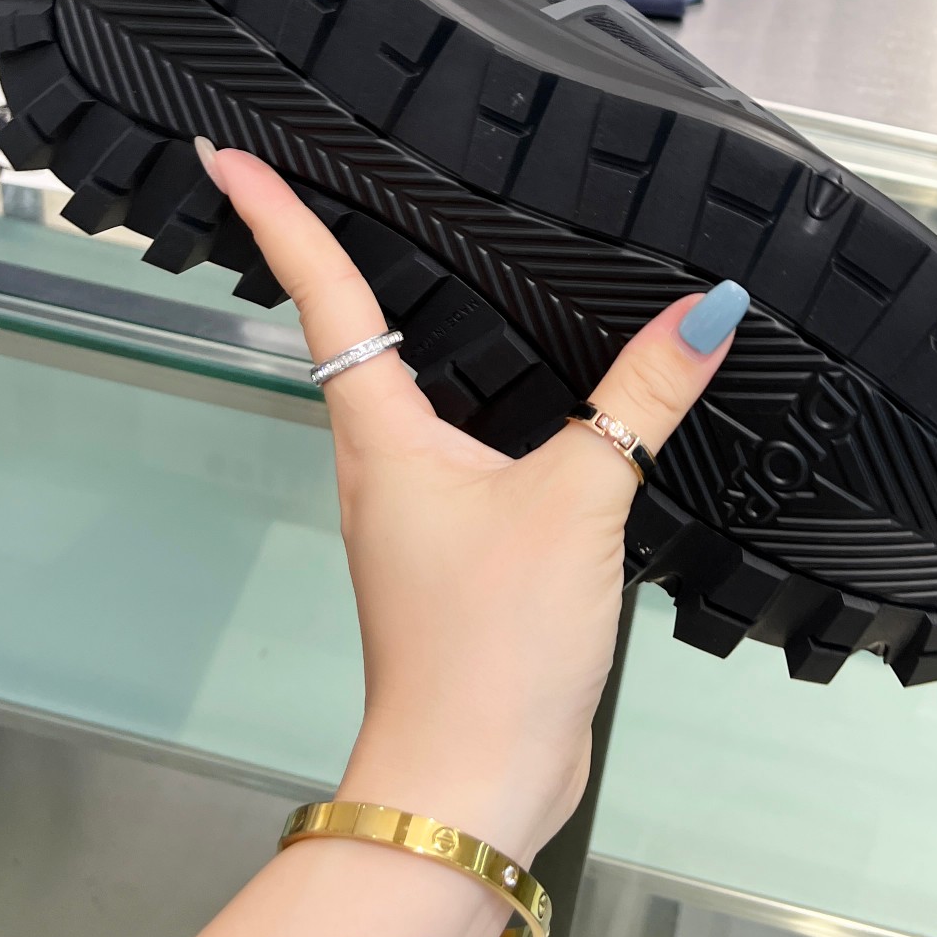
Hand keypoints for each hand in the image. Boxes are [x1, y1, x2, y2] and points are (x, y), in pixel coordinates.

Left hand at [198, 144, 748, 864]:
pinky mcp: (455, 549)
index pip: (323, 295)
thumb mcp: (579, 499)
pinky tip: (518, 392)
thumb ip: (641, 397)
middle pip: (347, 333)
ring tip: (410, 259)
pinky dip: (471, 394)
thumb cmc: (492, 648)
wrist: (473, 780)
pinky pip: (456, 445)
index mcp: (383, 434)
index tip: (233, 156)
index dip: (279, 218)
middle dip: (326, 255)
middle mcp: (382, 463)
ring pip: (401, 390)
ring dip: (399, 323)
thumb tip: (704, 310)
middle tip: (315, 182)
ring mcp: (413, 510)